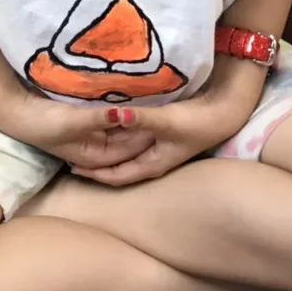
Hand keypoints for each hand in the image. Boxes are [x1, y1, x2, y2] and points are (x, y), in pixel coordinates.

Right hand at [0, 89, 157, 171]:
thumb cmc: (43, 122)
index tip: (162, 118)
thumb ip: (99, 118)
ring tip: (153, 101)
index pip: (128, 148)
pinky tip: (131, 99)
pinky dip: (120, 113)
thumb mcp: (72, 121)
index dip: (145, 133)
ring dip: (133, 120)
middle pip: (127, 141)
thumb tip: (125, 115)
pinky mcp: (87, 125)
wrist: (18, 114)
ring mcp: (91, 138)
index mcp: (95, 157)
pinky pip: (110, 121)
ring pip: (120, 131)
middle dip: (143, 128)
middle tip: (164, 108)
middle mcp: (96, 151)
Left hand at [69, 97, 244, 187]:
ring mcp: (156, 149)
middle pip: (116, 166)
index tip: (71, 164)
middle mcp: (151, 160)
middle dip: (95, 162)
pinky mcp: (159, 137)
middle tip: (70, 152)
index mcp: (150, 165)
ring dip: (105, 149)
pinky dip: (117, 136)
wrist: (221, 115)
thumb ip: (140, 118)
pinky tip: (108, 126)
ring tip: (83, 140)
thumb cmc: (195, 123)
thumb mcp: (166, 121)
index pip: (115, 176)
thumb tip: (113, 115)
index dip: (93, 172)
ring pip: (123, 154)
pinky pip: (131, 141)